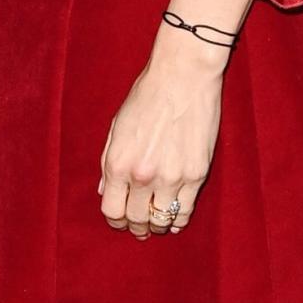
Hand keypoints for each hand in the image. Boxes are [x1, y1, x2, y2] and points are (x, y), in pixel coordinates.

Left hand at [98, 30, 226, 238]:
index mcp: (119, 162)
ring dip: (157, 225)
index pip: (112, 211)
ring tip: (156, 222)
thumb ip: (108, 161)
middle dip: (136, 226)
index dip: (115, 220)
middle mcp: (143, 175)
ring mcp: (172, 177)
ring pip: (162, 220)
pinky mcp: (197, 175)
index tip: (120, 220)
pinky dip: (179, 218)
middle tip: (139, 225)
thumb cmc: (147, 95)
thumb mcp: (117, 125)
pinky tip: (175, 216)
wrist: (183, 77)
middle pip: (137, 220)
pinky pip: (186, 211)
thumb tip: (105, 190)